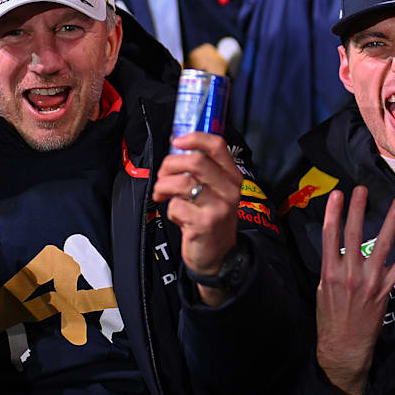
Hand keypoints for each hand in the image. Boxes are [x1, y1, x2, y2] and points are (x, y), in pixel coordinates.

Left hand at [152, 132, 243, 305]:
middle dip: (170, 165)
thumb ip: (201, 172)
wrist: (218, 256)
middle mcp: (229, 190)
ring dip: (164, 186)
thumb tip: (175, 148)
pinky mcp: (205, 224)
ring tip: (162, 194)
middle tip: (163, 175)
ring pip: (183, 182)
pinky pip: (176, 206)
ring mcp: (219, 207)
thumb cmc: (210, 218)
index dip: (195, 138)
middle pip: (196, 161)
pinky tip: (177, 216)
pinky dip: (169, 209)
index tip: (177, 141)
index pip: (218, 146)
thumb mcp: (214, 192)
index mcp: (232, 177)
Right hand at [315, 187, 394, 394]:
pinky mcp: (385, 289)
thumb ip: (331, 267)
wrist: (344, 347)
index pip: (330, 235)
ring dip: (390, 221)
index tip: (337, 194)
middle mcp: (350, 272)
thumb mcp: (322, 290)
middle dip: (357, 209)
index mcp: (330, 271)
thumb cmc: (330, 319)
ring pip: (381, 245)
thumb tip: (338, 248)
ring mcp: (370, 280)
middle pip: (353, 234)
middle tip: (362, 189)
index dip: (333, 213)